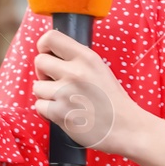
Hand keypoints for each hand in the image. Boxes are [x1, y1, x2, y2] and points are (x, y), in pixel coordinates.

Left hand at [32, 28, 158, 161]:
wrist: (127, 128)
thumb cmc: (112, 100)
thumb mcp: (99, 69)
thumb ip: (77, 59)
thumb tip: (50, 53)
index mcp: (87, 57)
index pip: (50, 38)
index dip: (44, 46)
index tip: (48, 55)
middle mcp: (75, 72)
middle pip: (39, 61)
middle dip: (44, 73)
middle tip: (56, 82)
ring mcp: (66, 93)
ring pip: (37, 86)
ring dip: (46, 94)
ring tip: (64, 100)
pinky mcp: (60, 113)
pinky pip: (39, 106)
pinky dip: (47, 111)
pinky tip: (63, 112)